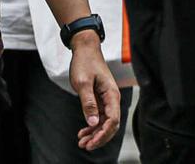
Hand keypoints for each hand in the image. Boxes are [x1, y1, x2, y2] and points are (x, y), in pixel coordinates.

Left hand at [69, 30, 121, 150]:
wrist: (85, 49)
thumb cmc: (85, 62)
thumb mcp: (83, 83)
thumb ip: (88, 103)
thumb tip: (93, 123)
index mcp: (112, 95)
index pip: (112, 121)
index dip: (103, 134)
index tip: (91, 142)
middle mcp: (112, 99)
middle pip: (110, 125)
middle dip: (99, 137)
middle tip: (85, 146)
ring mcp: (107, 99)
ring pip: (105, 123)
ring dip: (95, 133)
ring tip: (82, 142)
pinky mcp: (100, 99)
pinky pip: (99, 116)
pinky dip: (92, 125)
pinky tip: (84, 132)